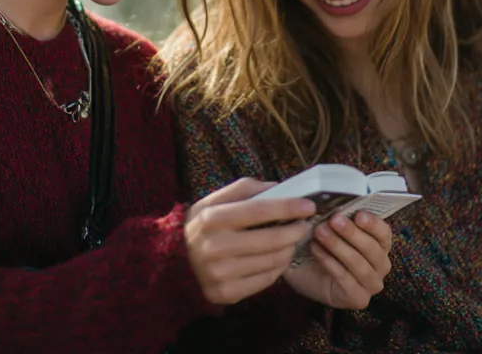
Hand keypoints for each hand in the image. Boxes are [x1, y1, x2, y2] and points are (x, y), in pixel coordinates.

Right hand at [184, 178, 316, 304]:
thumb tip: (280, 188)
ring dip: (289, 249)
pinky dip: (278, 268)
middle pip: (270, 239)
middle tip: (304, 225)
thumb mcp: (213, 201)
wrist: (174, 263)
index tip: (308, 205)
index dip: (287, 207)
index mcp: (211, 218)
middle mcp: (214, 246)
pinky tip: (277, 258)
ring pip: (272, 261)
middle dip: (294, 230)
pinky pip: (266, 280)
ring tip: (291, 240)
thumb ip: (245, 190)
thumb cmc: (201, 227)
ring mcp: (220, 273)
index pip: (258, 210)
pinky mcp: (226, 293)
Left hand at [283, 211, 392, 309]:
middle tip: (334, 220)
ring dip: (339, 247)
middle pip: (373, 249)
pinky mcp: (359, 298)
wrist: (303, 273)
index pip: (384, 233)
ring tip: (320, 233)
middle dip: (352, 233)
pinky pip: (347, 279)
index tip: (358, 214)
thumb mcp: (329, 229)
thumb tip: (334, 204)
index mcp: (379, 245)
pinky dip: (330, 263)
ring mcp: (372, 284)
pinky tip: (316, 250)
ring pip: (360, 265)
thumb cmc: (321, 247)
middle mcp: (380, 265)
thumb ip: (336, 218)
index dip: (373, 224)